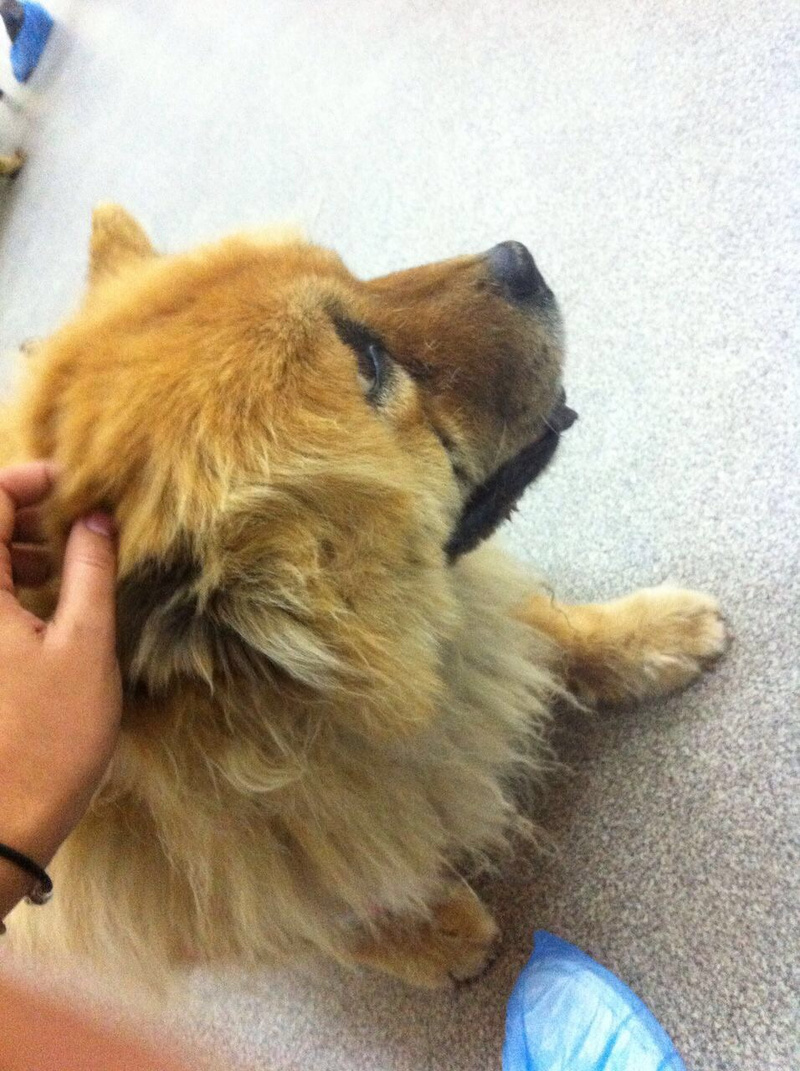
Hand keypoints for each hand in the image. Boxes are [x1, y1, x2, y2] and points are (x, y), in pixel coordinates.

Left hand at [0, 462, 121, 869]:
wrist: (0, 826)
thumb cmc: (47, 739)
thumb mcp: (85, 646)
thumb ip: (90, 571)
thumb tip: (96, 520)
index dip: (27, 479)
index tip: (71, 483)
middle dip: (21, 513)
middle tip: (72, 523)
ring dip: (12, 549)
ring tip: (62, 564)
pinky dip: (6, 586)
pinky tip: (43, 605)